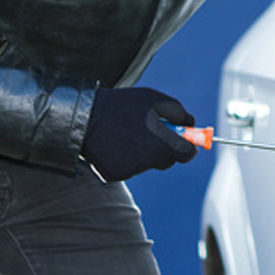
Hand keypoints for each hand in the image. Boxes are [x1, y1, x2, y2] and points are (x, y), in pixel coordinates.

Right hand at [81, 87, 196, 180]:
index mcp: (163, 143)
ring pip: (146, 163)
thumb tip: (190, 123)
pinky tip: (114, 143)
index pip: (187, 154)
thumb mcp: (155, 100)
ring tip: (127, 133)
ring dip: (143, 152)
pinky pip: (127, 168)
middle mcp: (150, 160)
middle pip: (167, 160)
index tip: (185, 142)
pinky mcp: (114, 174)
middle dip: (164, 148)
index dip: (187, 148)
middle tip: (151, 133)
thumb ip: (178, 113)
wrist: (84, 116)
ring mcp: (131, 170)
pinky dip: (124, 158)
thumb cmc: (124, 105)